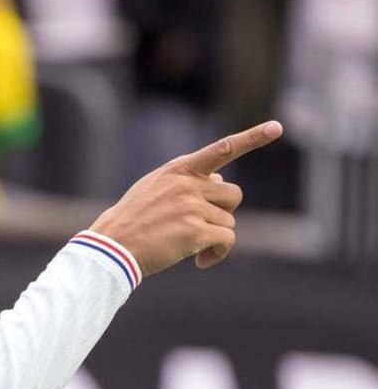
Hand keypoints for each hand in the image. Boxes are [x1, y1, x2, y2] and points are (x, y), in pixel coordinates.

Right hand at [89, 121, 283, 276]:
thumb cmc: (132, 220)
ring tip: (192, 246)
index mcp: (178, 170)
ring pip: (228, 221)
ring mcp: (192, 207)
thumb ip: (185, 181)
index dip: (252, 137)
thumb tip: (219, 180)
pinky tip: (200, 261)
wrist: (113, 246)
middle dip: (223, 212)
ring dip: (215, 236)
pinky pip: (226, 240)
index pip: (222, 149)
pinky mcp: (195, 231)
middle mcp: (188, 184)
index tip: (276, 127)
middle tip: (202, 225)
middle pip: (233, 195)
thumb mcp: (153, 188)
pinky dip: (217, 253)